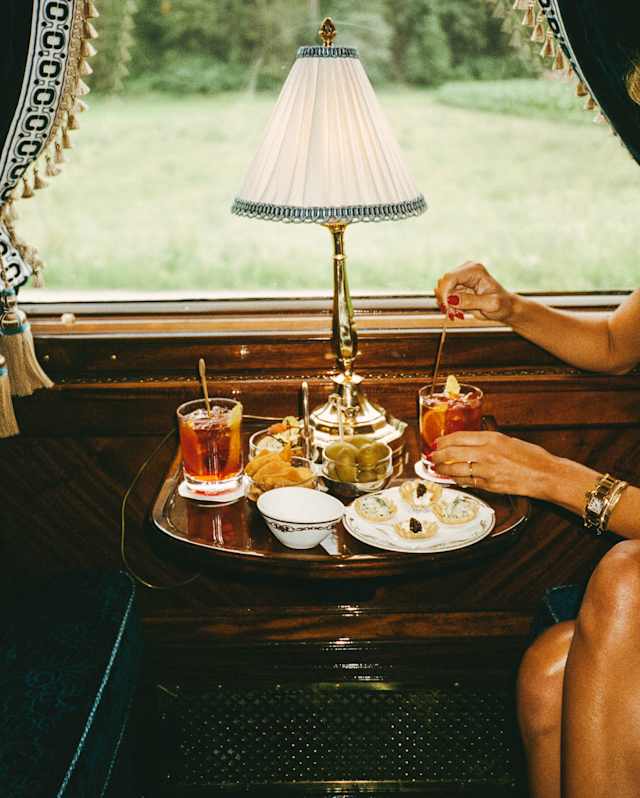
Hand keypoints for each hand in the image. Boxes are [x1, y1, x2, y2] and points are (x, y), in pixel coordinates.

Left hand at [430, 430, 555, 498]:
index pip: (458, 437)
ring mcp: (487, 470)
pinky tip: (452, 478)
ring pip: (455, 469)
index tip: (437, 443)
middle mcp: (487, 453)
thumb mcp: (508, 440)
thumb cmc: (531, 457)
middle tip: (432, 457)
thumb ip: (488, 441)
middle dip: (438, 455)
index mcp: (492, 438)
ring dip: (442, 469)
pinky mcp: (489, 485)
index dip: (444, 441)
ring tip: (437, 468)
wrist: (545, 475)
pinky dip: (456, 479)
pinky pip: (466, 481)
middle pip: (452, 453)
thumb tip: (468, 442)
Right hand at [435, 261, 516, 322]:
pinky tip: (457, 311)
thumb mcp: (490, 304)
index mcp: (475, 270)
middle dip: (445, 299)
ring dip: (446, 304)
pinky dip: (447, 306)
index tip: (447, 307)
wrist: (505, 308)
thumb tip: (452, 299)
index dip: (445, 292)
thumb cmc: (502, 304)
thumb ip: (471, 301)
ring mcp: (460, 279)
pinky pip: (444, 296)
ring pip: (441, 290)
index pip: (450, 277)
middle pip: (443, 283)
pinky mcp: (457, 287)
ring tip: (457, 313)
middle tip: (453, 313)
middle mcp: (466, 271)